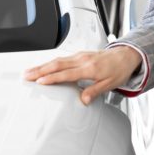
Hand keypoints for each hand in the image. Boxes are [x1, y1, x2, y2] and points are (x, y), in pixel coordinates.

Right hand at [23, 47, 142, 104]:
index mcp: (90, 68)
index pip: (67, 74)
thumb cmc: (119, 70)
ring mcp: (80, 55)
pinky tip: (43, 66)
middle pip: (57, 64)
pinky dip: (50, 62)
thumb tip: (83, 100)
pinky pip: (62, 58)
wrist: (126, 55)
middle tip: (26, 75)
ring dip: (42, 65)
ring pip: (58, 60)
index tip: (40, 82)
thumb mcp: (110, 84)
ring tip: (29, 71)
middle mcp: (83, 59)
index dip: (52, 78)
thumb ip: (94, 91)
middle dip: (40, 70)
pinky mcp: (80, 54)